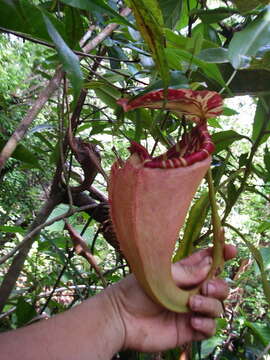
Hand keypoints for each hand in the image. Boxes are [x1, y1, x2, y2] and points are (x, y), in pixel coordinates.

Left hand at [105, 245, 235, 352]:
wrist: (121, 318)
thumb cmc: (135, 290)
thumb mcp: (160, 274)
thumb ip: (186, 272)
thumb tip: (211, 264)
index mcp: (183, 273)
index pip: (207, 262)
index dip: (221, 254)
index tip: (231, 249)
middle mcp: (190, 291)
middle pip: (218, 286)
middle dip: (218, 286)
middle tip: (205, 288)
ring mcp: (191, 311)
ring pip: (217, 307)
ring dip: (210, 306)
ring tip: (191, 306)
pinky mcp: (189, 329)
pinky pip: (210, 328)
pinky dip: (206, 324)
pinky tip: (192, 321)